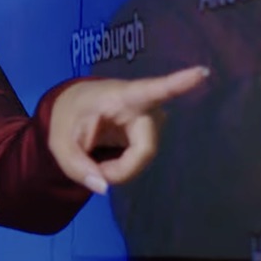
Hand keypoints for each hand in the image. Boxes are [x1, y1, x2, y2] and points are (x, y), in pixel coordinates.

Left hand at [49, 65, 209, 193]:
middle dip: (122, 169)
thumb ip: (77, 167)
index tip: (201, 73)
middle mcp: (143, 106)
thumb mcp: (60, 144)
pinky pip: (142, 159)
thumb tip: (104, 187)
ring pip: (143, 158)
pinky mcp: (152, 133)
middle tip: (97, 173)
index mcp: (120, 96)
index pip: (150, 90)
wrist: (75, 108)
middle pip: (145, 149)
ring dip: (120, 168)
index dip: (178, 83)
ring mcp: (151, 120)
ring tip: (98, 160)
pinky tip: (110, 158)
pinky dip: (124, 166)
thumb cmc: (70, 118)